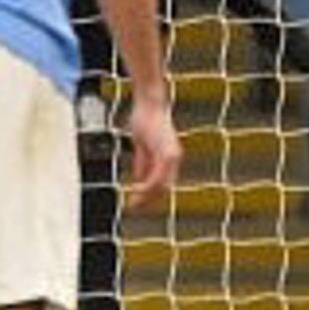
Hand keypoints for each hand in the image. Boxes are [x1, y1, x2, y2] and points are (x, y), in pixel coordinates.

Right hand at [119, 86, 183, 212]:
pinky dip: (148, 186)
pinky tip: (137, 190)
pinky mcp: (166, 153)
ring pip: (161, 185)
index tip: (136, 201)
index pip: (163, 182)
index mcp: (170, 157)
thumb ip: (143, 162)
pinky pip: (157, 176)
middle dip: (149, 199)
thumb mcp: (142, 144)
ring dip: (147, 196)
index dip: (150, 194)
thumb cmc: (146, 119)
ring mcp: (172, 156)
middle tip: (133, 206)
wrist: (150, 103)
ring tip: (134, 202)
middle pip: (164, 187)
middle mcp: (174, 158)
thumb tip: (138, 180)